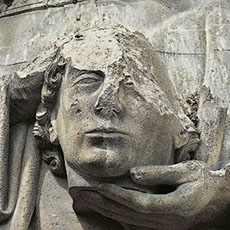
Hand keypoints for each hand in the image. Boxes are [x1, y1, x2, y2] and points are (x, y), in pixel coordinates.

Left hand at [79, 160, 229, 229]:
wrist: (223, 198)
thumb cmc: (206, 181)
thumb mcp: (186, 172)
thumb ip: (159, 174)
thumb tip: (133, 175)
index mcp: (173, 207)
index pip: (136, 202)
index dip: (115, 195)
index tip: (97, 187)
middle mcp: (167, 221)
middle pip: (128, 214)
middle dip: (103, 204)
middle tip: (82, 195)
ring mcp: (165, 226)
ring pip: (130, 221)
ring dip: (108, 211)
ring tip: (89, 202)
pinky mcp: (164, 225)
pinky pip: (137, 224)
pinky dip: (120, 218)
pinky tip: (109, 212)